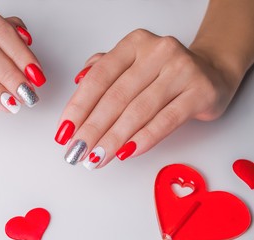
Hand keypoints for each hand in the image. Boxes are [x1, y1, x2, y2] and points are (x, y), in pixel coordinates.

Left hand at [55, 29, 236, 169]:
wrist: (211, 72)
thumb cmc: (163, 73)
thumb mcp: (132, 64)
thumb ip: (104, 71)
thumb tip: (77, 83)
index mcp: (133, 45)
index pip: (98, 78)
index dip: (78, 107)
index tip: (64, 132)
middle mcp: (156, 52)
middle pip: (115, 97)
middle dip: (91, 129)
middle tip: (76, 152)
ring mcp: (180, 70)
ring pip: (138, 111)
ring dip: (113, 139)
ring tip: (96, 158)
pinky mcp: (200, 91)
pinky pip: (166, 120)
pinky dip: (144, 139)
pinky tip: (126, 153)